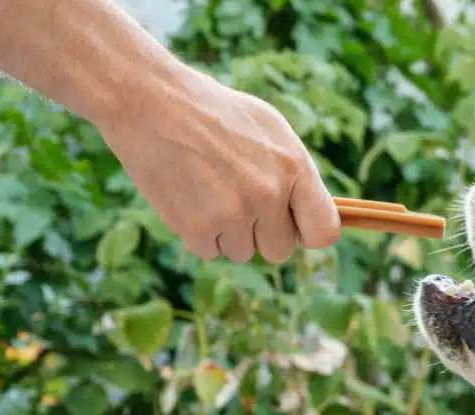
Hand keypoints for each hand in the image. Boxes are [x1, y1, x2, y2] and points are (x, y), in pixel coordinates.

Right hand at [97, 63, 340, 262]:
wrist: (151, 102)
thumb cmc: (214, 113)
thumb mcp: (270, 128)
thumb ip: (295, 173)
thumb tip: (307, 215)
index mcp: (293, 166)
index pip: (323, 231)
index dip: (306, 232)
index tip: (291, 225)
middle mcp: (269, 193)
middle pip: (279, 250)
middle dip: (261, 231)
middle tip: (236, 198)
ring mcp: (233, 213)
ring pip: (243, 252)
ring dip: (228, 232)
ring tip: (209, 190)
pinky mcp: (197, 228)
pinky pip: (210, 252)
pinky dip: (198, 233)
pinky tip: (189, 198)